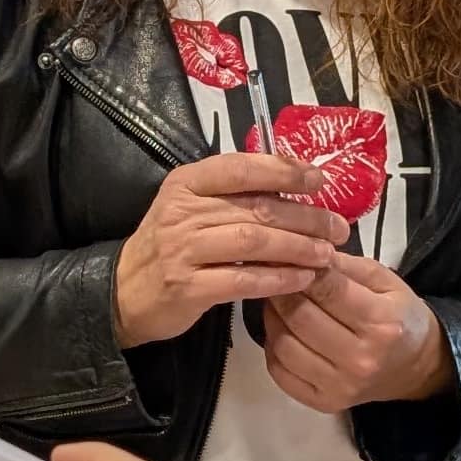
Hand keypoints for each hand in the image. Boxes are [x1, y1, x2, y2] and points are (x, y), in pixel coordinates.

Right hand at [111, 151, 344, 347]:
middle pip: (256, 208)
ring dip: (297, 247)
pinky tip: (301, 280)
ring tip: (326, 255)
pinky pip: (244, 279)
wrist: (122, 293)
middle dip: (305, 217)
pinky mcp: (188, 287)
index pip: (242, 168)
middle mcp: (183, 211)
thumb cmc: (170, 247)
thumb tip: (295, 186)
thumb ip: (233, 196)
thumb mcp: (191, 208)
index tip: (319, 181)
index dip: (285, 171)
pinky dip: (278, 279)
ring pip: (254, 241)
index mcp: (187, 183)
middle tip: (337, 229)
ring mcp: (183, 249)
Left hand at [261, 255, 451, 414]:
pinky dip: (272, 347)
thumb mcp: (385, 281)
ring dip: (272, 318)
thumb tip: (304, 254)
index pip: (327, 290)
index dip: (302, 270)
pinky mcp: (323, 403)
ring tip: (277, 303)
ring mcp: (340, 386)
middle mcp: (360, 359)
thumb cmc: (398, 317)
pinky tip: (282, 332)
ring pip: (283, 345)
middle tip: (277, 278)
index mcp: (381, 322)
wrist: (414, 368)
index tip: (290, 258)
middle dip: (281, 292)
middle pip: (300, 317)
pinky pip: (279, 372)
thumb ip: (346, 266)